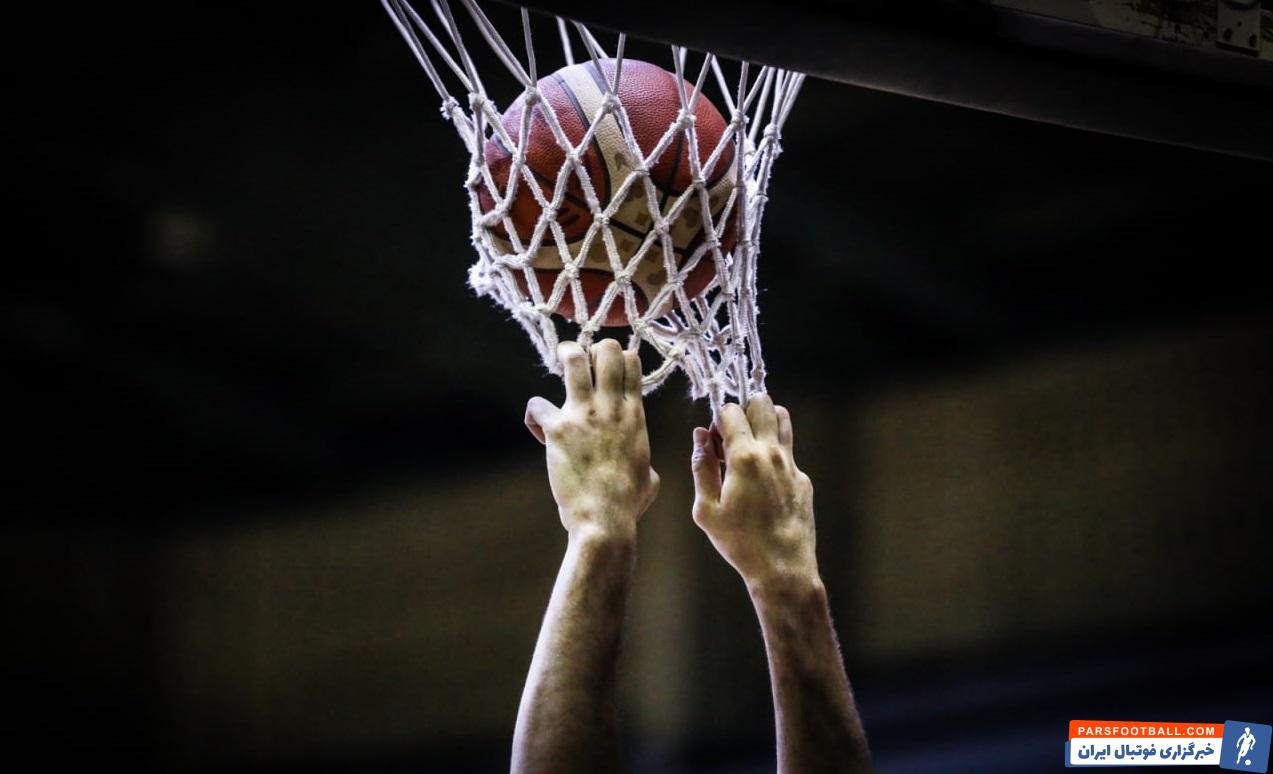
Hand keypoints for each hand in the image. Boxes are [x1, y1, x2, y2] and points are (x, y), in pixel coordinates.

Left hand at [525, 339, 659, 539]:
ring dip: (565, 356)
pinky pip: (537, 405)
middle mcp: (612, 408)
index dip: (617, 358)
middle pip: (607, 350)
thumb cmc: (628, 504)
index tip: (606, 371)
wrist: (604, 520)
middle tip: (582, 361)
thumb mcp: (651, 478)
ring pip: (574, 359)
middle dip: (592, 348)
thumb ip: (647, 463)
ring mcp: (585, 415)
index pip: (631, 363)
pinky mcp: (558, 429)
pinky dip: (534, 415)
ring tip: (560, 363)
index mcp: (635, 415)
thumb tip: (648, 471)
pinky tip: (538, 430)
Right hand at [690, 395, 817, 586]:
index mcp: (745, 458)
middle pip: (762, 402)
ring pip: (782, 418)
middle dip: (743, 411)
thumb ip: (701, 466)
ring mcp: (792, 465)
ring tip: (748, 448)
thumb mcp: (706, 509)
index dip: (717, 420)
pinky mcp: (803, 479)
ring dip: (763, 422)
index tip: (713, 441)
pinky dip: (773, 453)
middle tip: (732, 438)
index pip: (731, 410)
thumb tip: (699, 435)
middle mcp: (772, 454)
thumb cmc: (739, 542)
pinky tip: (762, 483)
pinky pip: (788, 451)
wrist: (783, 568)